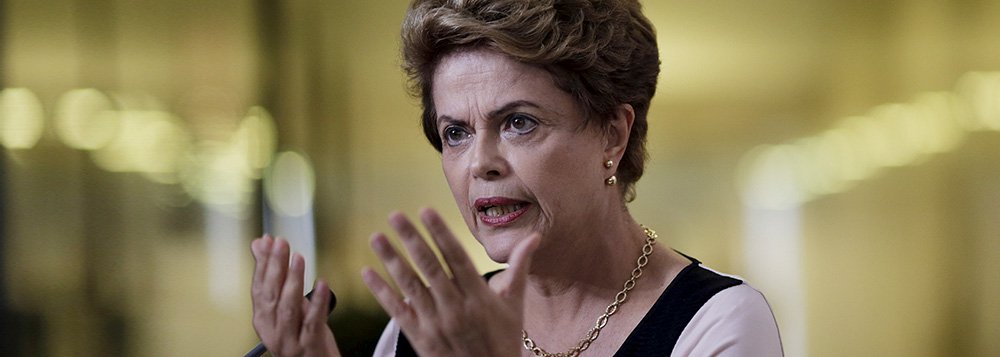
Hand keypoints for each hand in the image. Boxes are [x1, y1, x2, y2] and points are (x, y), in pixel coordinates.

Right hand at [250, 235, 340, 356]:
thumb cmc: (303, 336)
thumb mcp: (288, 306)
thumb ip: (276, 278)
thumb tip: (260, 244)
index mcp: (263, 320)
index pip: (259, 288)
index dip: (262, 263)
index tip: (267, 242)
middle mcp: (272, 331)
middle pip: (271, 295)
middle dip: (275, 267)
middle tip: (281, 244)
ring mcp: (290, 340)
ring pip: (288, 308)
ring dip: (293, 280)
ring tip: (298, 258)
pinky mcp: (309, 345)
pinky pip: (313, 321)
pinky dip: (317, 301)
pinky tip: (322, 284)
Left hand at [362, 208, 539, 355]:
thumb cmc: (504, 340)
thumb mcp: (515, 305)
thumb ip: (520, 268)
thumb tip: (535, 237)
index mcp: (479, 297)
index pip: (456, 258)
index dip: (441, 234)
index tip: (426, 211)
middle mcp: (455, 308)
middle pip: (430, 267)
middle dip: (412, 239)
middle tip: (395, 215)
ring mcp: (435, 323)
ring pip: (410, 286)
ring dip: (391, 259)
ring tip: (377, 237)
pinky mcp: (419, 338)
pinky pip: (397, 311)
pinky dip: (381, 291)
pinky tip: (367, 273)